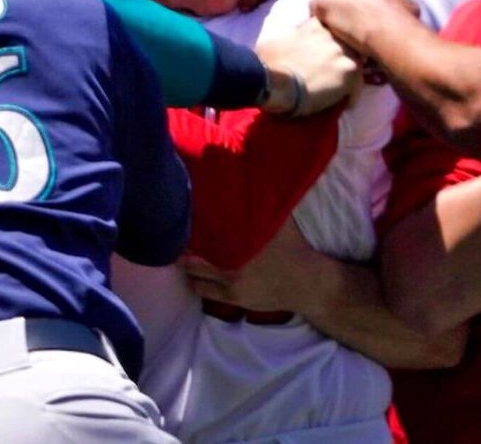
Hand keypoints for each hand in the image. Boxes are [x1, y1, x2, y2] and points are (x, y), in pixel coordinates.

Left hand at [183, 219, 318, 313]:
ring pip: (194, 275)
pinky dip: (196, 280)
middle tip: (173, 236)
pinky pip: (203, 290)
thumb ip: (259, 206)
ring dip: (186, 264)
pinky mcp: (233, 299)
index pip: (204, 235)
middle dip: (183, 247)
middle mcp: (232, 264)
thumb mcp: (278, 222)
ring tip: (180, 253)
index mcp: (242, 243)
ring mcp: (231, 284)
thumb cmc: (292, 248)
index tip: (180, 216)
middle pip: (193, 256)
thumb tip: (244, 180)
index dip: (189, 226)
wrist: (307, 283)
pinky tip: (193, 272)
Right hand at [254, 18, 362, 115]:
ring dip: (347, 76)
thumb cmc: (269, 62)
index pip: (331, 29)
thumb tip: (294, 37)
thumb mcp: (276, 39)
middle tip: (331, 73)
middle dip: (340, 58)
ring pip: (354, 64)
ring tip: (339, 89)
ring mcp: (344, 53)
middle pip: (346, 46)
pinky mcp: (351, 73)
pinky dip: (351, 95)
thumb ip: (292, 35)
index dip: (327, 45)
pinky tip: (343, 103)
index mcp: (315, 25)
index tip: (322, 56)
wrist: (275, 83)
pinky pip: (357, 85)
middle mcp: (333, 35)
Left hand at [311, 0, 418, 57]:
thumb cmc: (404, 19)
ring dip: (332, 8)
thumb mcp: (407, 1)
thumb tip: (398, 3)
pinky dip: (319, 17)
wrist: (390, 31)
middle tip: (349, 16)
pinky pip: (315, 8)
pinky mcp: (323, 2)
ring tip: (337, 25)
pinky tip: (327, 29)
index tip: (362, 5)